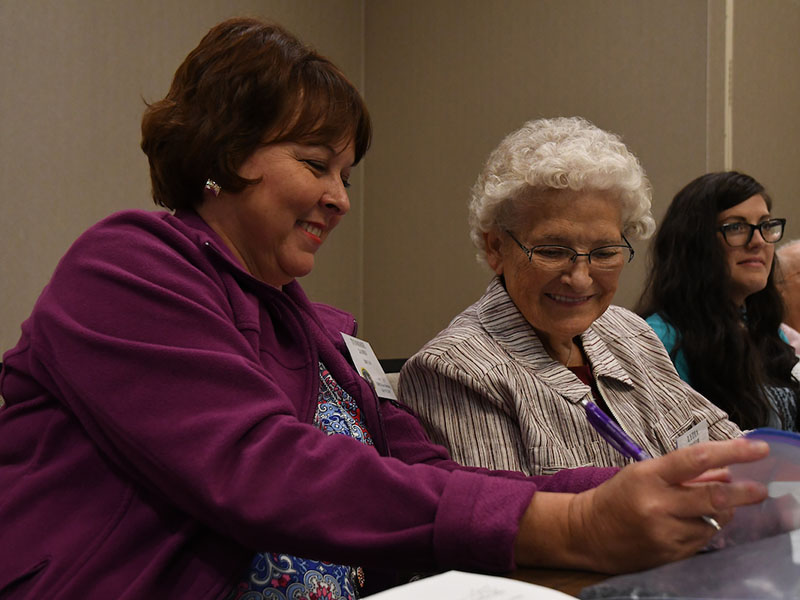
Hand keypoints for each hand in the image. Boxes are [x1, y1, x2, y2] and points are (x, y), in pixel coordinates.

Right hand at [514, 438, 768, 572]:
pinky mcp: (670, 554)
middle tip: (758, 489)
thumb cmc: (616, 497)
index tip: (755, 449)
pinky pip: (702, 540)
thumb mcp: (644, 473)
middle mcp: (658, 505)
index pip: (697, 459)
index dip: (731, 453)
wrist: (587, 532)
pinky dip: (706, 529)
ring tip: (709, 505)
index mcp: (649, 476)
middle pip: (714, 498)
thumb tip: (724, 471)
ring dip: (720, 512)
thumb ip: (684, 473)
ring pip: (713, 522)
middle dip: (743, 493)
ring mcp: (665, 533)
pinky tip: (693, 522)